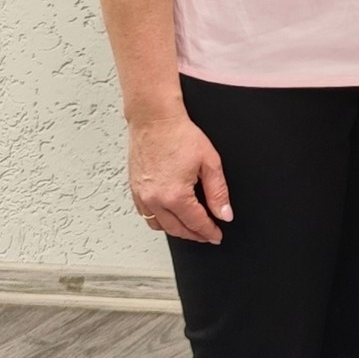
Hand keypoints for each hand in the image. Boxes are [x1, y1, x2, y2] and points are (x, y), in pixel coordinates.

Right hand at [128, 111, 230, 243]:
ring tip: (190, 227)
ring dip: (176, 230)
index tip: (216, 236)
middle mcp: (154, 199)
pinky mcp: (134, 190)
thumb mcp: (209, 162)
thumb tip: (224, 213)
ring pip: (159, 226)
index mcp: (175, 195)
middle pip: (177, 229)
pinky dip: (159, 220)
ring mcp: (141, 196)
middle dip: (194, 235)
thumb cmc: (179, 135)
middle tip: (206, 235)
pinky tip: (169, 215)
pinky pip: (146, 215)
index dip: (209, 232)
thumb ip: (218, 192)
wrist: (154, 120)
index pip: (196, 223)